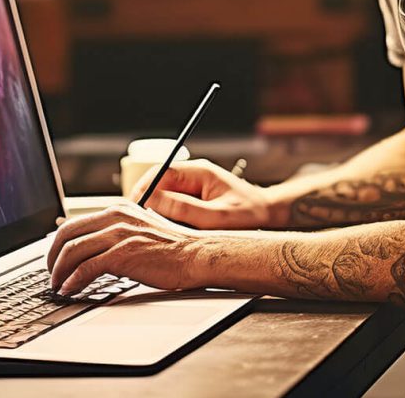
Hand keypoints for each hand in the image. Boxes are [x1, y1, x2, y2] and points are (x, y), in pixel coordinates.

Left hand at [46, 203, 205, 294]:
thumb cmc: (173, 248)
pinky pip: (87, 268)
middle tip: (51, 275)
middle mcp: (115, 217)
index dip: (57, 244)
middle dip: (52, 257)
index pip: (73, 223)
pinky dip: (73, 281)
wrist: (196, 255)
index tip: (54, 259)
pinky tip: (70, 290)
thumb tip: (92, 248)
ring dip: (59, 272)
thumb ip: (116, 232)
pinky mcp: (123, 254)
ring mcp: (118, 235)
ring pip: (73, 251)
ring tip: (58, 285)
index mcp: (117, 209)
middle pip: (67, 234)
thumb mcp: (140, 229)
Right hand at [130, 158, 281, 228]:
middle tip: (137, 223)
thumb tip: (153, 202)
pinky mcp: (195, 201)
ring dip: (155, 212)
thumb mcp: (218, 217)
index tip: (134, 207)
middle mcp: (194, 176)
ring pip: (163, 197)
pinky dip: (166, 218)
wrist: (271, 216)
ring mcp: (194, 188)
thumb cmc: (252, 214)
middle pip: (158, 184)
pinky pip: (173, 207)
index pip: (161, 173)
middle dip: (145, 202)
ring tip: (150, 229)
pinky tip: (166, 232)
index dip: (143, 189)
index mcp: (200, 171)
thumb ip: (186, 210)